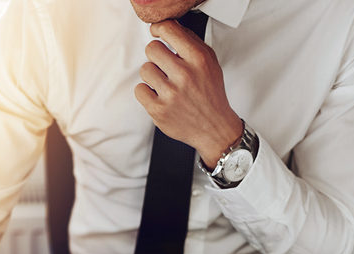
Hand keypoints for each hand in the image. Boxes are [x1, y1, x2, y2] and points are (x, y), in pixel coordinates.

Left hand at [134, 19, 243, 168]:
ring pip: (144, 69)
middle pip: (151, 48)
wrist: (214, 127)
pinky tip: (159, 96)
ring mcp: (171, 94)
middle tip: (164, 65)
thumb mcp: (209, 62)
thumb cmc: (210, 93)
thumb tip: (168, 27)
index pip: (168, 29)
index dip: (159, 29)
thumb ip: (190, 42)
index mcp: (198, 59)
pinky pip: (139, 90)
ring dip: (152, 75)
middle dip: (156, 55)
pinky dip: (147, 92)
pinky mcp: (159, 110)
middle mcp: (185, 75)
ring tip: (165, 83)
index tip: (157, 33)